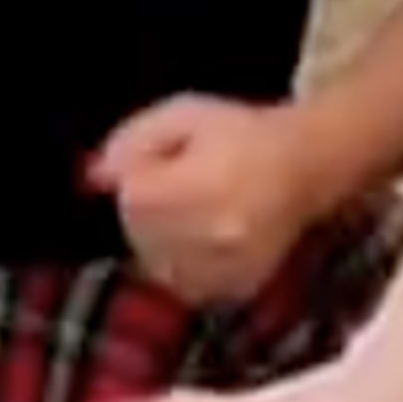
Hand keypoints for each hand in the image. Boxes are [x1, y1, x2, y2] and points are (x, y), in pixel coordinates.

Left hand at [86, 90, 314, 312]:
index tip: (165, 166)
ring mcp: (221, 267)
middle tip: (183, 188)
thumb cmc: (243, 133)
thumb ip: (133, 141)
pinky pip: (191, 286)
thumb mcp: (184, 115)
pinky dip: (188, 267)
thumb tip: (94, 176)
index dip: (140, 179)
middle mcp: (203, 234)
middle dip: (149, 213)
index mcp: (187, 188)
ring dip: (164, 243)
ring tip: (197, 213)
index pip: (130, 198)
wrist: (309, 165)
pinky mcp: (237, 286)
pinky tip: (207, 239)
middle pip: (141, 235)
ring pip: (160, 266)